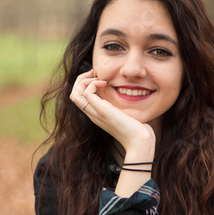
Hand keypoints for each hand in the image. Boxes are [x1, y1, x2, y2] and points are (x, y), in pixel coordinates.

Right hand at [70, 69, 155, 196]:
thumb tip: (128, 95)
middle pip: (74, 95)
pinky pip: (86, 93)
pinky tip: (105, 83)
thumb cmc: (137, 130)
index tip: (98, 77)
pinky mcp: (102, 111)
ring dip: (84, 81)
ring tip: (98, 78)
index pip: (80, 99)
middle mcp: (93, 115)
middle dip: (81, 80)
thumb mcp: (126, 115)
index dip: (84, 85)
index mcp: (97, 115)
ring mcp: (96, 113)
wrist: (139, 141)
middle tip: (94, 73)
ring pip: (75, 94)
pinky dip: (93, 84)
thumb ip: (121, 107)